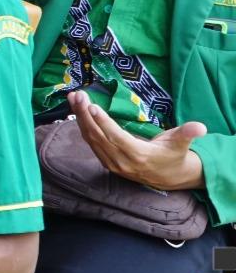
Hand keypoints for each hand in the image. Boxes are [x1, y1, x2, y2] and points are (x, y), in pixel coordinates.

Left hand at [68, 91, 205, 190]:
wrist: (169, 177)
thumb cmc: (174, 155)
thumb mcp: (181, 143)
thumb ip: (187, 134)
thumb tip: (200, 127)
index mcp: (138, 156)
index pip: (116, 138)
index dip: (103, 123)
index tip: (91, 106)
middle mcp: (121, 161)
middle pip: (98, 136)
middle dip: (85, 115)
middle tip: (77, 95)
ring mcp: (112, 163)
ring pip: (91, 139)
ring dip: (80, 118)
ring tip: (73, 99)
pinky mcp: (106, 161)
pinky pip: (91, 143)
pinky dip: (83, 126)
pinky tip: (78, 112)